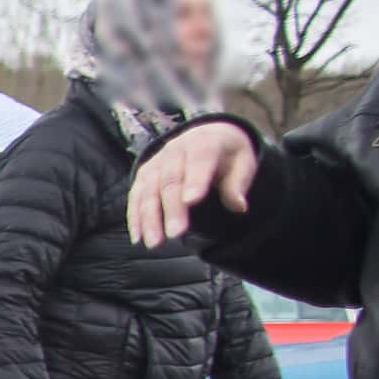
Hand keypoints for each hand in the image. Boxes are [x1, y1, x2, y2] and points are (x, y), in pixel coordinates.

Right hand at [129, 120, 258, 246]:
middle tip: (175, 233)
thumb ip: (239, 182)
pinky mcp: (144, 174)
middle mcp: (175, 150)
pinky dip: (135, 217)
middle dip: (171, 208)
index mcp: (204, 142)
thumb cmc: (226, 154)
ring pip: (149, 190)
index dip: (194, 180)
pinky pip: (136, 196)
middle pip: (170, 180)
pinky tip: (138, 237)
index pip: (199, 160)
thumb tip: (239, 205)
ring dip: (149, 217)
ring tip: (154, 243)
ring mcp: (156, 162)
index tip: (192, 201)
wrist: (206, 135)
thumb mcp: (243, 161)